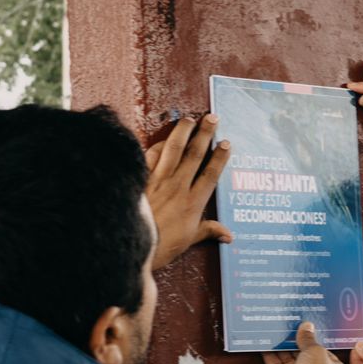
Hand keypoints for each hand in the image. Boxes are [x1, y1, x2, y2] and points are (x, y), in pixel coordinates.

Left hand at [145, 114, 232, 268]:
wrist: (134, 243)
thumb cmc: (162, 245)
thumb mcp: (189, 240)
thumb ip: (208, 231)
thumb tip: (229, 235)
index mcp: (193, 202)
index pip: (210, 174)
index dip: (220, 157)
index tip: (226, 143)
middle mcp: (178, 187)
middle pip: (195, 155)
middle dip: (205, 134)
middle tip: (212, 118)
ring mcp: (159, 181)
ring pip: (173, 150)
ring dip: (182, 132)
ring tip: (189, 119)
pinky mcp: (142, 179)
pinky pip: (150, 157)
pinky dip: (157, 146)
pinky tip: (163, 139)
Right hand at [262, 322, 347, 363]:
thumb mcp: (315, 351)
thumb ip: (308, 338)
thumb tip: (306, 326)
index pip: (322, 350)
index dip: (313, 338)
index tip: (304, 326)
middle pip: (304, 355)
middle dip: (295, 342)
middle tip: (286, 326)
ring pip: (289, 361)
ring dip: (282, 348)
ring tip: (274, 332)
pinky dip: (271, 358)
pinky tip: (265, 345)